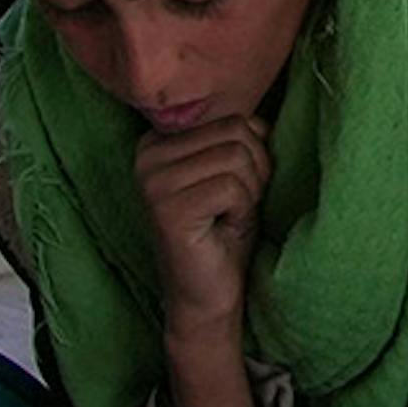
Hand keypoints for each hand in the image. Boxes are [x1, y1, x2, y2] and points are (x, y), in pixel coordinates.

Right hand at [134, 108, 270, 406]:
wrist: (209, 295)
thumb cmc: (226, 231)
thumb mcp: (236, 172)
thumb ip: (241, 135)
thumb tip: (261, 111)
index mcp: (158, 140)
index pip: (234, 117)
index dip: (253, 155)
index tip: (231, 191)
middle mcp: (146, 155)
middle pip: (237, 132)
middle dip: (254, 173)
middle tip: (233, 208)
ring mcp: (152, 181)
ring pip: (237, 157)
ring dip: (249, 194)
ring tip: (227, 218)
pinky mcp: (167, 207)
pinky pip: (232, 186)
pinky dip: (242, 210)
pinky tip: (222, 230)